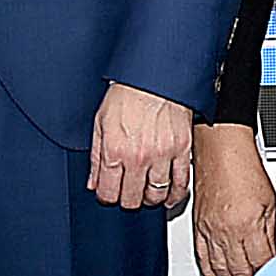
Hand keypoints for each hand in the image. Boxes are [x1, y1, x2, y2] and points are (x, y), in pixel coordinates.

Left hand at [89, 82, 196, 212]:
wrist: (155, 75)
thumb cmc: (127, 93)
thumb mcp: (100, 122)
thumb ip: (95, 156)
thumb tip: (93, 182)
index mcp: (114, 150)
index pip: (109, 193)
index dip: (107, 197)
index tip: (110, 193)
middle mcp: (138, 157)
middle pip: (132, 199)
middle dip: (127, 199)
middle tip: (127, 192)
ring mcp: (162, 155)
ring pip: (156, 195)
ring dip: (150, 199)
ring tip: (146, 193)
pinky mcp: (182, 150)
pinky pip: (181, 183)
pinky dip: (176, 195)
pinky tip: (169, 196)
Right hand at [193, 124, 275, 275]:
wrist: (219, 149)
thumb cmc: (244, 168)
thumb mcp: (270, 203)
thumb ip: (270, 234)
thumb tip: (273, 256)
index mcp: (248, 226)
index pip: (260, 265)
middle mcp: (226, 232)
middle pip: (238, 273)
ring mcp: (209, 231)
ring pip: (219, 270)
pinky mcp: (198, 227)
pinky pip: (202, 258)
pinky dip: (210, 273)